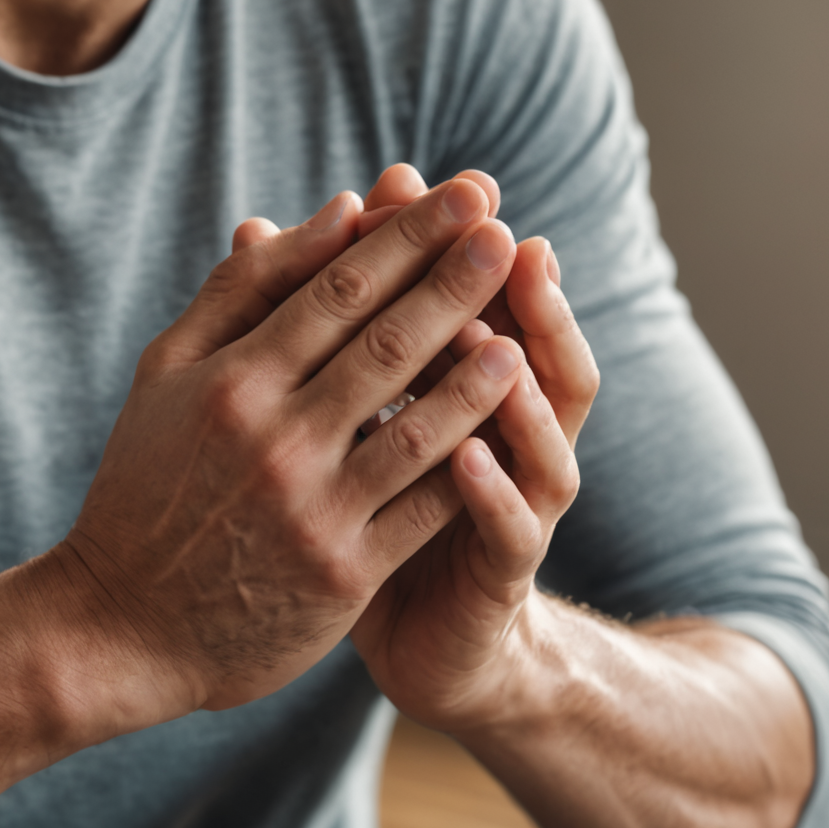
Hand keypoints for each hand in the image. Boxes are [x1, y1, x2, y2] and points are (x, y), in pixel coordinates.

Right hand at [53, 179, 528, 720]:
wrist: (120, 627)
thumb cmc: (143, 487)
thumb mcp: (166, 375)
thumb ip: (245, 289)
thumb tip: (337, 213)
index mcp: (232, 381)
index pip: (338, 289)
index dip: (409, 237)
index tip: (464, 194)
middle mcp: (275, 439)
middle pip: (388, 345)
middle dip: (456, 282)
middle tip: (507, 230)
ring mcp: (313, 510)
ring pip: (418, 427)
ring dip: (478, 375)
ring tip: (523, 327)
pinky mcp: (343, 574)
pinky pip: (422, 511)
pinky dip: (469, 468)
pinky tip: (508, 430)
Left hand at [347, 166, 600, 736]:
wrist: (424, 639)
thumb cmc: (381, 520)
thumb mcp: (357, 427)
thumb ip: (340, 339)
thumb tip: (288, 235)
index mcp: (466, 392)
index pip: (466, 301)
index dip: (433, 249)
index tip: (402, 188)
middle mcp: (506, 434)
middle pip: (526, 345)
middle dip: (507, 290)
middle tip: (490, 231)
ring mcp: (517, 501)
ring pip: (540, 428)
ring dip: (517, 379)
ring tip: (493, 332)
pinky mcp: (505, 570)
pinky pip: (512, 527)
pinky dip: (493, 488)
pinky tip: (465, 453)